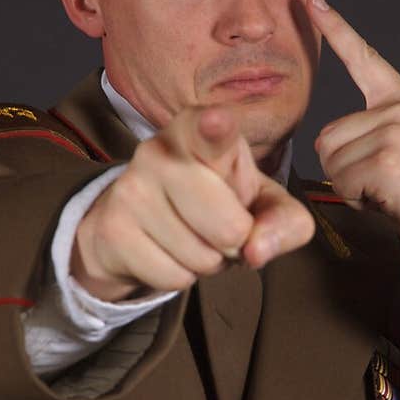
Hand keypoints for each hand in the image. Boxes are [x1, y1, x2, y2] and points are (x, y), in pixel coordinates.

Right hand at [71, 104, 314, 300]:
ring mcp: (132, 189)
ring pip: (202, 258)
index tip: (218, 121)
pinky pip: (173, 277)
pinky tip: (168, 250)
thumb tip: (256, 250)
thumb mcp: (263, 203)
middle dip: (236, 241)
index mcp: (201, 132)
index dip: (217, 128)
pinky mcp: (113, 229)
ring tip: (194, 235)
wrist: (142, 222)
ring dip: (208, 261)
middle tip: (221, 225)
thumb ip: (286, 222)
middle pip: (229, 226)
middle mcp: (160, 150)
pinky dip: (181, 276)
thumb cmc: (217, 200)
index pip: (211, 130)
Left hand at [308, 0, 399, 251]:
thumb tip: (325, 141)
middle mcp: (399, 107)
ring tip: (387, 188)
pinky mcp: (387, 158)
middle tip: (383, 180)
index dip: (336, 30)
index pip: (363, 58)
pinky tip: (387, 198)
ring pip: (332, 159)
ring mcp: (395, 130)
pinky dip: (357, 198)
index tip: (312, 2)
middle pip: (328, 136)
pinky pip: (342, 179)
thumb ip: (370, 129)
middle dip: (345, 167)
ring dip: (350, 184)